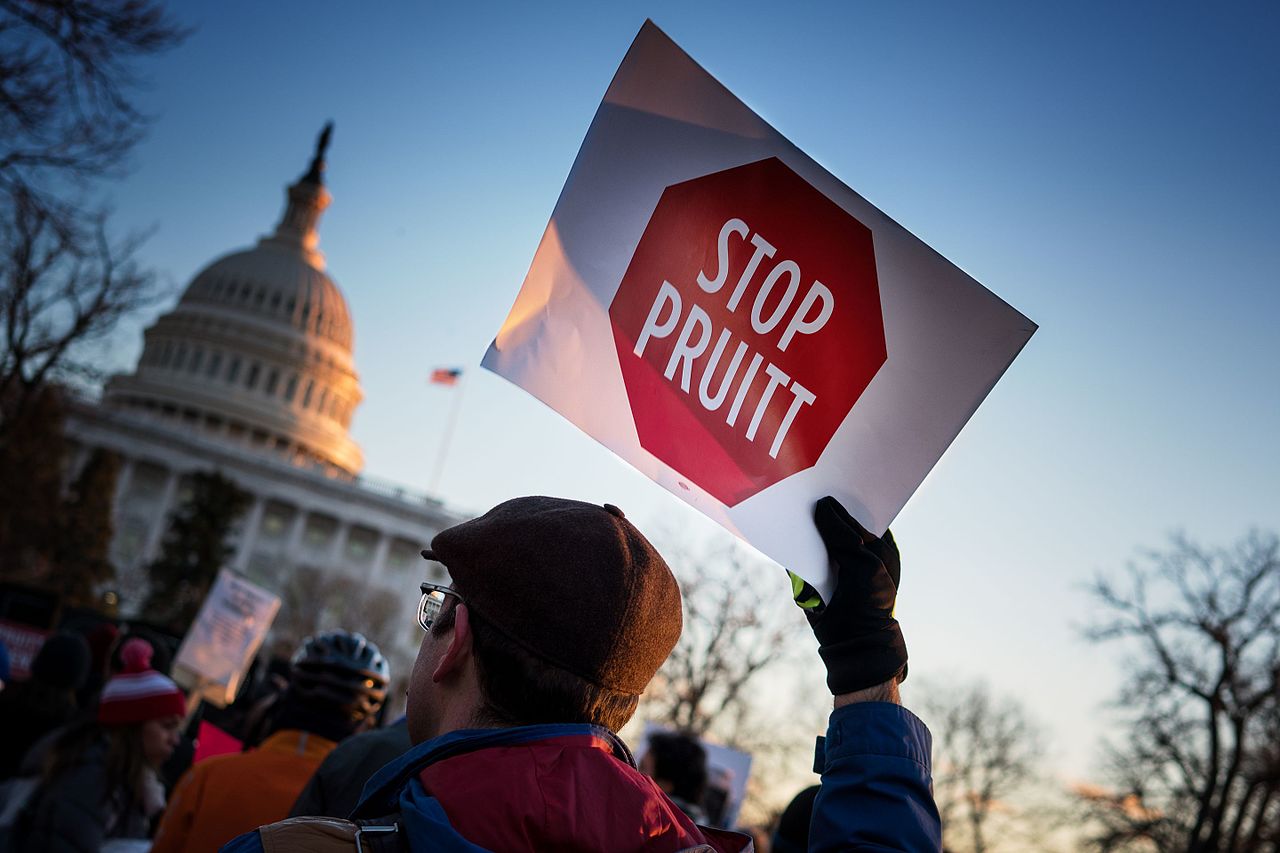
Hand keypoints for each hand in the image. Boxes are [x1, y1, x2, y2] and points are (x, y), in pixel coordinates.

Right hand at [791, 496, 906, 694]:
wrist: (853, 643)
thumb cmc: (870, 602)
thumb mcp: (863, 563)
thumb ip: (842, 534)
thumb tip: (823, 505)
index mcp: (877, 544)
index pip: (860, 511)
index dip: (846, 496)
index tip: (831, 474)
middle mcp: (855, 550)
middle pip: (834, 520)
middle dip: (820, 507)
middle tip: (805, 482)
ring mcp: (831, 562)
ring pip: (814, 534)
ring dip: (803, 523)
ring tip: (789, 498)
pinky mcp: (810, 575)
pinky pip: (797, 553)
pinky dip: (790, 542)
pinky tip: (781, 525)